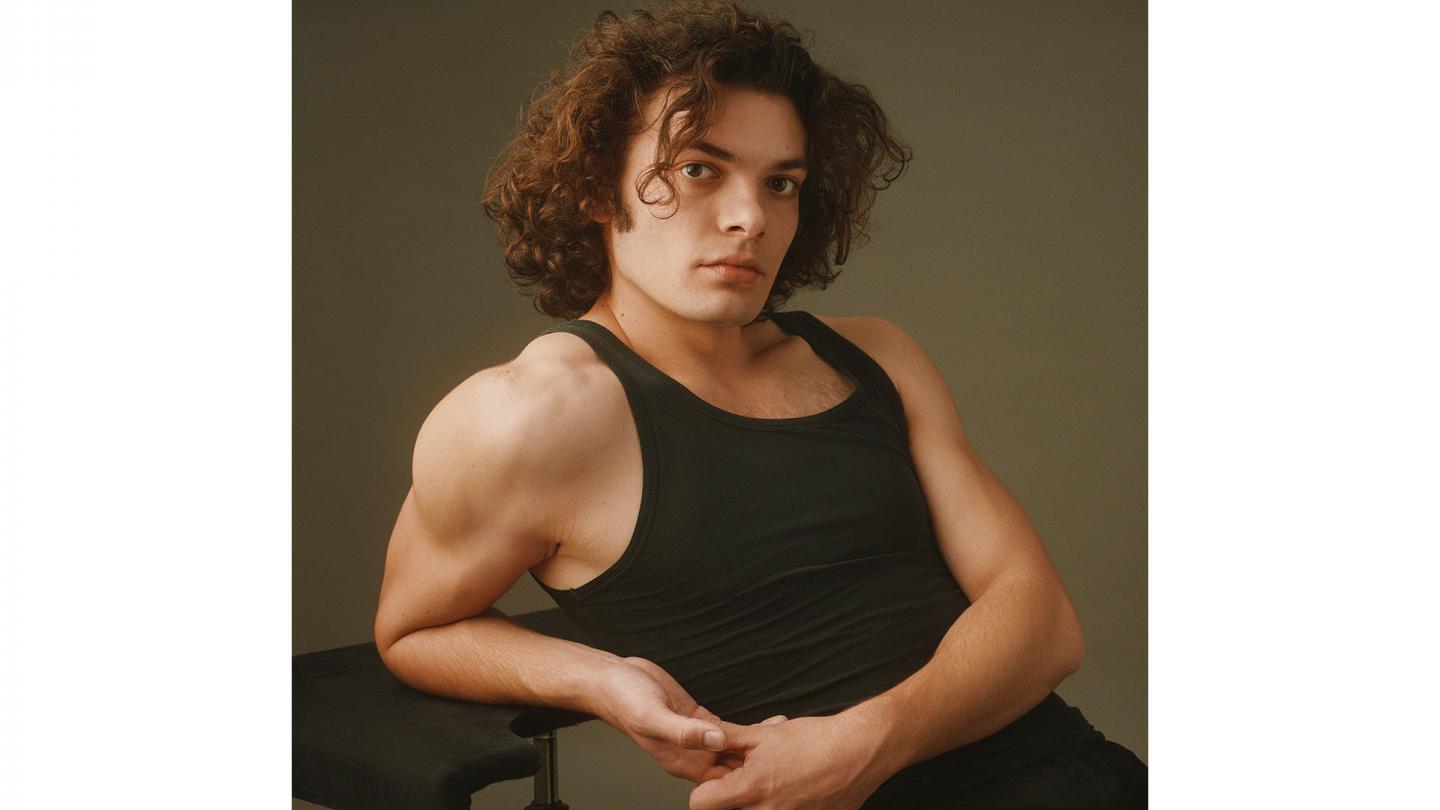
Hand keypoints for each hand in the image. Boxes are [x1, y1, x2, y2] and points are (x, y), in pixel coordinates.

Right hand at [594, 656, 781, 783]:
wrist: (611, 679)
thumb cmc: (625, 700)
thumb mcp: (654, 717)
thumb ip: (685, 732)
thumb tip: (717, 741)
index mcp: (681, 761)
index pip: (723, 781)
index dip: (748, 777)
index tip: (776, 770)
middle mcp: (691, 753)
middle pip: (732, 766)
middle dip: (760, 762)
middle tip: (791, 753)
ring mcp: (695, 736)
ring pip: (733, 747)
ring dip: (757, 744)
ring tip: (787, 738)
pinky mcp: (696, 717)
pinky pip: (725, 729)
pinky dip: (745, 729)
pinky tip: (765, 725)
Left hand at [688, 714, 891, 809]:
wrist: (858, 752)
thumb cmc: (815, 741)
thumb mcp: (764, 734)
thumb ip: (728, 739)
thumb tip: (705, 738)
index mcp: (749, 789)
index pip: (699, 804)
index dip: (705, 788)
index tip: (718, 778)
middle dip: (732, 795)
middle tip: (748, 776)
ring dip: (757, 800)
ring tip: (775, 780)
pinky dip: (783, 805)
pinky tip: (794, 789)